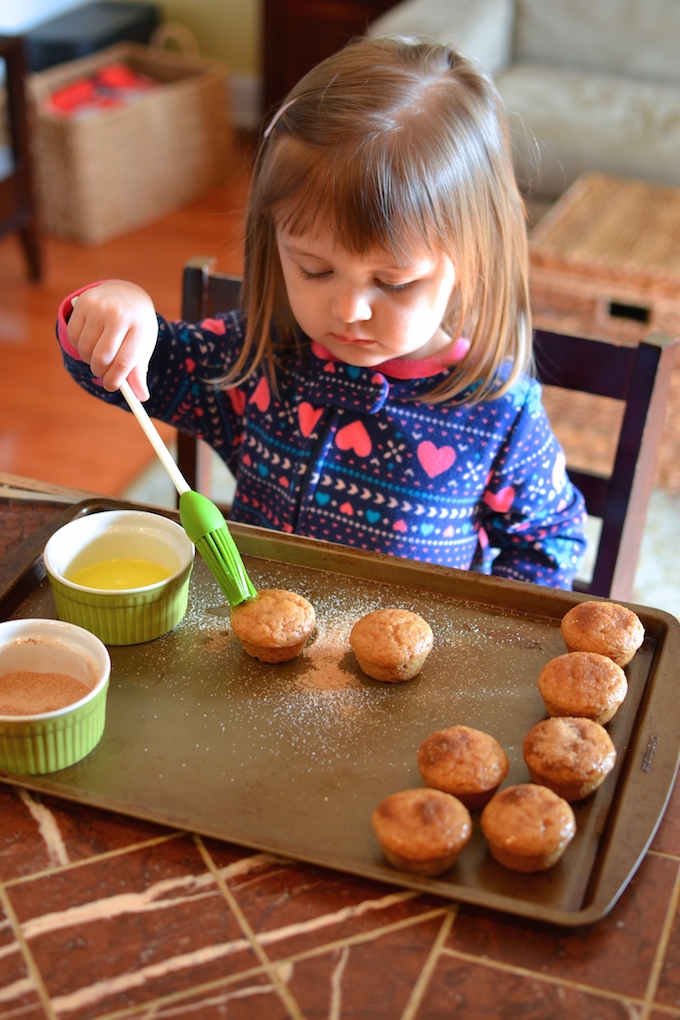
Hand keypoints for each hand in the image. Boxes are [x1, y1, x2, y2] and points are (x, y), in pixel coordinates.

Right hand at [67, 281, 158, 399]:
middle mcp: (119, 314)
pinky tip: (90, 341)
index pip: (125, 361)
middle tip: (103, 373)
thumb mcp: (143, 345)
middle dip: (101, 372)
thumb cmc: (136, 327)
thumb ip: (139, 372)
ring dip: (89, 360)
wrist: (126, 294)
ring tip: (98, 355)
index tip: (112, 387)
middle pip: (102, 357)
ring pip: (86, 349)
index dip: (115, 380)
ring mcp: (99, 307)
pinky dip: (79, 346)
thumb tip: (141, 398)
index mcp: (139, 327)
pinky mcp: (82, 303)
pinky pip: (74, 336)